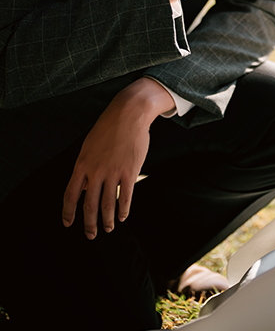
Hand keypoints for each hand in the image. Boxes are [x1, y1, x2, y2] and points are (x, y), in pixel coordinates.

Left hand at [62, 78, 172, 238]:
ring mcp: (113, 172)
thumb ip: (84, 168)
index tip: (68, 224)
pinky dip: (123, 209)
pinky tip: (122, 216)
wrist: (128, 115)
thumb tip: (82, 188)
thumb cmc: (108, 129)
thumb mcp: (88, 147)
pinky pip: (125, 196)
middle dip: (89, 223)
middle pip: (89, 204)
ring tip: (108, 229)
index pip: (70, 195)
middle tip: (90, 235)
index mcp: (81, 165)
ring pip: (107, 203)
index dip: (68, 212)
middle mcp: (95, 172)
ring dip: (107, 220)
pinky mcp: (130, 171)